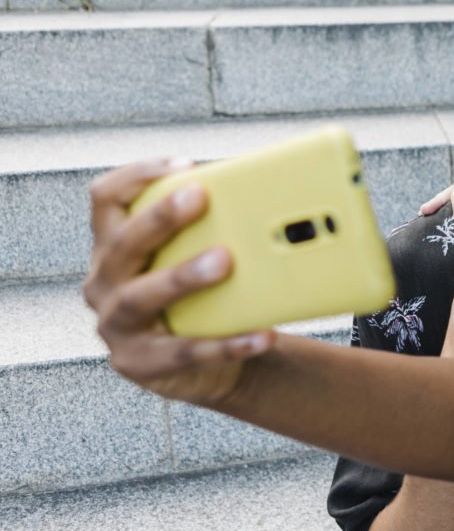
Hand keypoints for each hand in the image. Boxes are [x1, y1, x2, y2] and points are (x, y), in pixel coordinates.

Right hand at [82, 159, 273, 404]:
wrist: (209, 365)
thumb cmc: (204, 297)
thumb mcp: (197, 257)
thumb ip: (215, 227)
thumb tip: (273, 194)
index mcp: (114, 246)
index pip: (106, 199)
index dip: (137, 176)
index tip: (185, 165)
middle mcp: (104, 283)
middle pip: (123, 244)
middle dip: (160, 217)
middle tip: (200, 197)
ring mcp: (117, 327)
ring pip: (141, 297)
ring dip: (181, 276)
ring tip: (224, 260)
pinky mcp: (140, 365)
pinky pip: (186, 352)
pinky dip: (227, 343)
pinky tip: (262, 333)